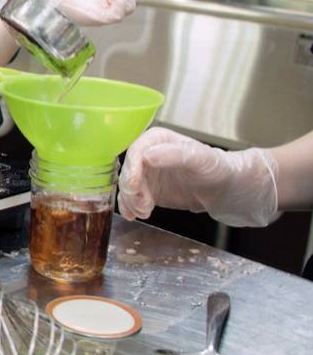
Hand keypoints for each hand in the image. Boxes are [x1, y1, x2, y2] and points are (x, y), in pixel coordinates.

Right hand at [118, 127, 279, 227]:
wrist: (228, 190)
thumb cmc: (218, 168)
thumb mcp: (200, 158)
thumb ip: (174, 154)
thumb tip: (147, 156)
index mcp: (156, 140)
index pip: (135, 152)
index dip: (131, 169)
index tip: (135, 185)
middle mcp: (147, 155)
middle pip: (127, 171)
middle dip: (132, 189)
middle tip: (143, 204)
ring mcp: (146, 174)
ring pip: (126, 187)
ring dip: (131, 201)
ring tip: (145, 211)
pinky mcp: (148, 191)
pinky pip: (131, 199)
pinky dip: (129, 207)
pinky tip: (135, 215)